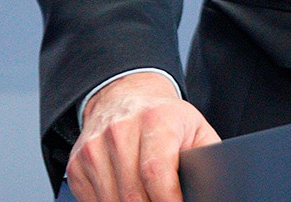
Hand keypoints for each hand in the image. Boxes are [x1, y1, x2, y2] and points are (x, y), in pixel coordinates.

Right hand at [67, 71, 219, 201]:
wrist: (126, 98)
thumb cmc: (166, 118)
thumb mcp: (195, 129)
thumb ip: (206, 157)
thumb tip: (214, 188)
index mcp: (156, 119)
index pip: (156, 172)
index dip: (168, 200)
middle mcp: (120, 130)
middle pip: (132, 194)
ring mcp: (94, 148)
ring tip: (148, 200)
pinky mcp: (77, 164)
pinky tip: (126, 196)